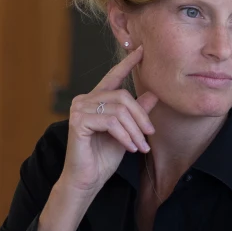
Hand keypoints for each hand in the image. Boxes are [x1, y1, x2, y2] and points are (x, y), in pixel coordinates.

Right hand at [60, 46, 157, 194]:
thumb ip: (137, 113)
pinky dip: (124, 135)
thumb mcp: (127, 132)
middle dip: (141, 117)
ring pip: (119, 110)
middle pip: (123, 96)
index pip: (114, 77)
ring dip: (134, 130)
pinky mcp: (78, 121)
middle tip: (150, 135)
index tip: (142, 50)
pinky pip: (111, 121)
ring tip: (141, 147)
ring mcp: (79, 109)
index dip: (128, 63)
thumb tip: (154, 93)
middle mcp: (85, 100)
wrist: (87, 180)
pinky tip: (130, 148)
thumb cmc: (103, 158)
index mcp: (96, 100)